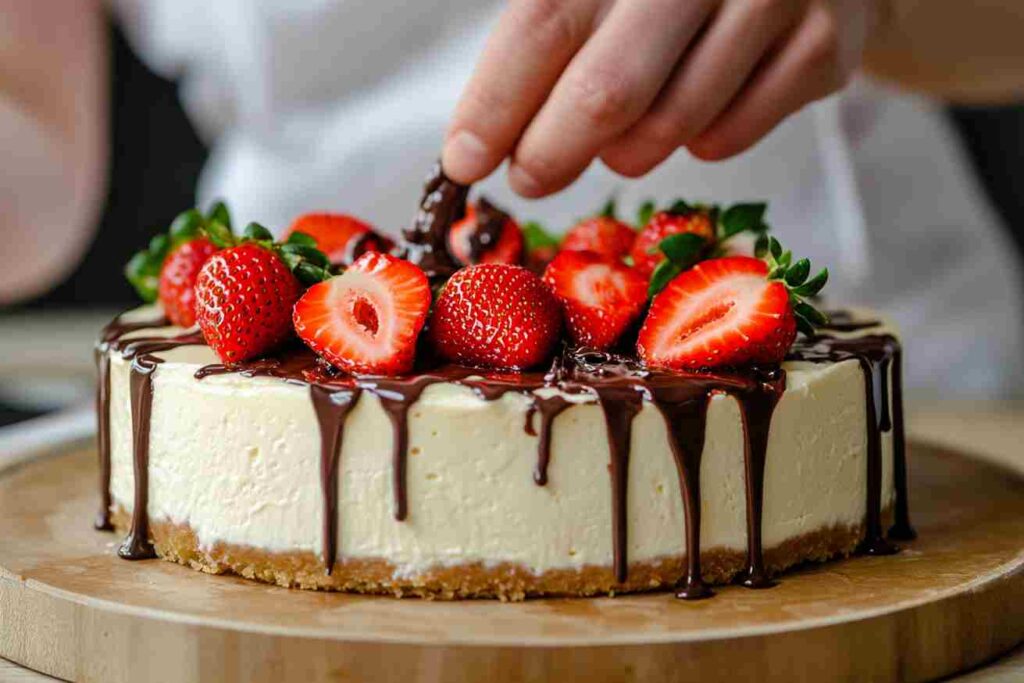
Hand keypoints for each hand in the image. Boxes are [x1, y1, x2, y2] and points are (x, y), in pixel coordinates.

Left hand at [442, 0, 878, 196]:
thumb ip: (551, 31)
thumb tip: (480, 139)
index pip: (542, 25)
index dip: (495, 105)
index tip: (464, 161)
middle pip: (606, 93)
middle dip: (550, 154)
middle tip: (529, 177)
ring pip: (668, 129)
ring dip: (625, 151)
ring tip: (621, 128)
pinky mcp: (823, 46)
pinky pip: (727, 138)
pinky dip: (695, 141)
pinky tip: (696, 104)